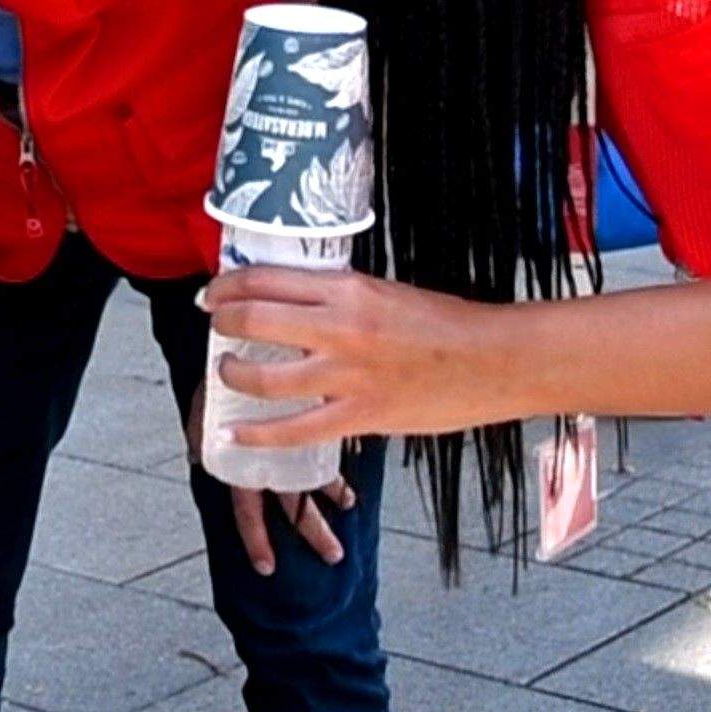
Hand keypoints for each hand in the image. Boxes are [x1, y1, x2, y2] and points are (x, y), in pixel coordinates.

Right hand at [182, 383, 354, 575]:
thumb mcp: (203, 410)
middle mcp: (261, 463)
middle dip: (312, 529)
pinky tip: (351, 461)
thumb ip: (201, 432)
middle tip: (334, 555)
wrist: (224, 353)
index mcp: (236, 466)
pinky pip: (319, 447)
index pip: (247, 511)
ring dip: (328, 492)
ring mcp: (280, 447)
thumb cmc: (213, 383)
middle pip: (289, 504)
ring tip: (349, 503)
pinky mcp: (299, 422)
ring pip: (307, 477)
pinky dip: (333, 458)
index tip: (266, 567)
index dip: (256, 538)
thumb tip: (197, 454)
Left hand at [203, 268, 518, 444]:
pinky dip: (255, 433)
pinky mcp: (359, 416)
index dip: (227, 284)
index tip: (215, 291)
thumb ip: (339, 298)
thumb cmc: (447, 324)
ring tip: (226, 370)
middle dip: (221, 321)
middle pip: (253, 319)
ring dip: (232, 372)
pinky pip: (292, 430)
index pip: (266, 278)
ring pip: (263, 376)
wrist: (495, 360)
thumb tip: (293, 302)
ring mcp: (347, 376)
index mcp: (348, 289)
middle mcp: (340, 328)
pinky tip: (233, 432)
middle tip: (215, 323)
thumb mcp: (386, 293)